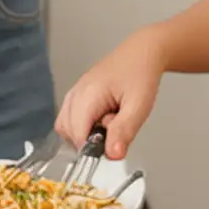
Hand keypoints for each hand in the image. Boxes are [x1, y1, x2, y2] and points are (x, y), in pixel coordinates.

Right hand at [56, 34, 166, 159]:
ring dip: (85, 132)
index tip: (112, 145)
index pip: (77, 134)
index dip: (93, 147)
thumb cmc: (141, 74)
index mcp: (89, 94)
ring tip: (110, 122)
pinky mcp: (77, 94)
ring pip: (65, 125)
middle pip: (67, 131)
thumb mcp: (139, 106)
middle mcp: (76, 92)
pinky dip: (83, 125)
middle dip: (90, 139)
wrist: (142, 53)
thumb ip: (124, 131)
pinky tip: (103, 118)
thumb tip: (112, 155)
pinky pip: (70, 117)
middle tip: (114, 128)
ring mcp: (74, 92)